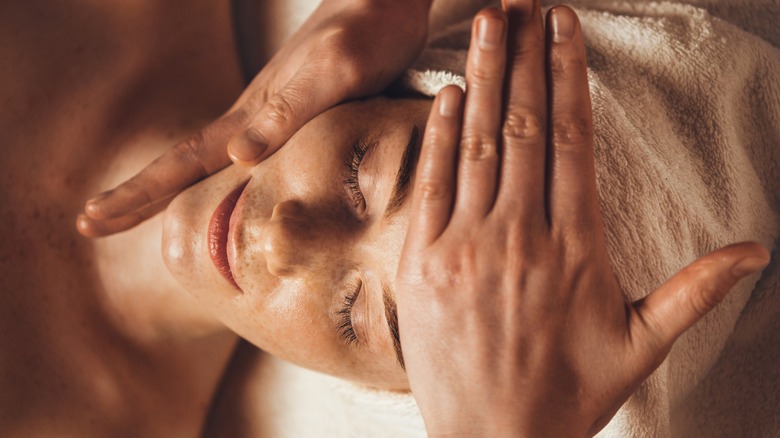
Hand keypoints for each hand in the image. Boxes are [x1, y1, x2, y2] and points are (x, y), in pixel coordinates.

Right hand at [78, 0, 429, 236]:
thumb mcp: (329, 76)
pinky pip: (250, 159)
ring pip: (210, 163)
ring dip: (174, 189)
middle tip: (89, 223)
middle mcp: (252, 120)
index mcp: (250, 116)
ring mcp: (271, 118)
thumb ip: (285, 114)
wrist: (385, 4)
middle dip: (137, 197)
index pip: (181, 162)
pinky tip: (228, 185)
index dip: (138, 194)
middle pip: (183, 164)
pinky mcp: (298, 117)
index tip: (90, 219)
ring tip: (141, 211)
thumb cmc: (363, 36)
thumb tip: (235, 156)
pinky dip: (225, 181)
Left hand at [396, 3, 769, 435]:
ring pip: (476, 145)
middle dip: (522, 58)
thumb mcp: (641, 345)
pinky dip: (439, 136)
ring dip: (480, 78)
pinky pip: (432, 187)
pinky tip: (446, 94)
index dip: (567, 77)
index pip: (571, 140)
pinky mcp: (423, 264)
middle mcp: (519, 236)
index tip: (564, 29)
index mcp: (575, 246)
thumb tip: (756, 250)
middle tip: (522, 6)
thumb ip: (695, 292)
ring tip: (486, 25)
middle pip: (522, 127)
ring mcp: (465, 247)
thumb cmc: (569, 394)